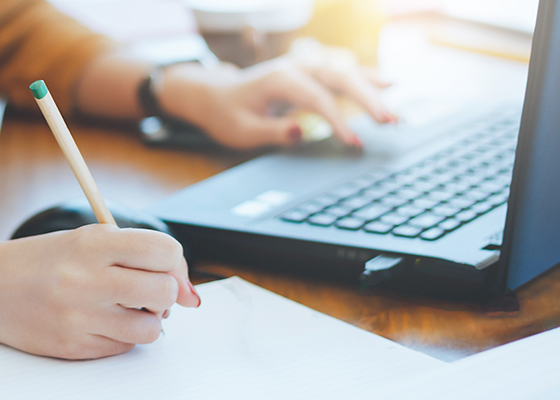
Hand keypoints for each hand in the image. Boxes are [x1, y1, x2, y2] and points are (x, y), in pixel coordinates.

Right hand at [0, 224, 199, 359]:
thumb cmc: (45, 261)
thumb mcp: (88, 239)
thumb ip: (139, 254)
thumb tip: (190, 294)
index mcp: (93, 244)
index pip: (163, 250)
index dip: (176, 263)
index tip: (169, 269)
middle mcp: (86, 279)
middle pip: (164, 291)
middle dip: (167, 293)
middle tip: (149, 291)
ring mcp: (79, 317)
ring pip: (151, 328)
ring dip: (148, 320)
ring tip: (125, 308)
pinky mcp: (74, 346)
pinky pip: (124, 347)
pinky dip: (122, 335)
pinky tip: (101, 321)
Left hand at [158, 50, 394, 149]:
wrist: (215, 95)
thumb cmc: (227, 115)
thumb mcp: (241, 131)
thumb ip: (271, 132)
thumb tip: (301, 132)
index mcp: (279, 79)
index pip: (317, 98)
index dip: (338, 121)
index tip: (354, 143)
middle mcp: (296, 67)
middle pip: (339, 79)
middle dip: (367, 100)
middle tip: (390, 122)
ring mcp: (304, 67)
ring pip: (345, 73)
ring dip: (373, 91)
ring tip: (395, 113)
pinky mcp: (309, 73)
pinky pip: (341, 73)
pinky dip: (366, 78)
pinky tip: (390, 83)